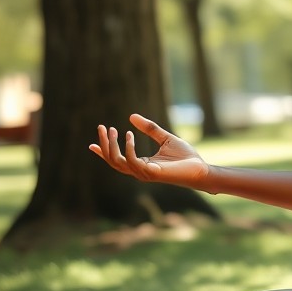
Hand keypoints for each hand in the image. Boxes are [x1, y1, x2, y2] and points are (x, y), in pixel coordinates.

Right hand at [88, 114, 209, 187]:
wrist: (200, 169)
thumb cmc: (185, 157)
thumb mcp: (165, 138)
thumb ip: (150, 129)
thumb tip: (131, 116)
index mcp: (141, 164)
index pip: (118, 160)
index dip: (104, 152)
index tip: (91, 144)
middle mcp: (139, 170)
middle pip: (113, 160)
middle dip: (105, 145)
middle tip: (102, 127)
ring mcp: (144, 173)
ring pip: (118, 161)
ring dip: (113, 145)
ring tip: (113, 129)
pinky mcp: (151, 173)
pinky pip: (133, 161)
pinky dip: (128, 148)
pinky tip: (129, 134)